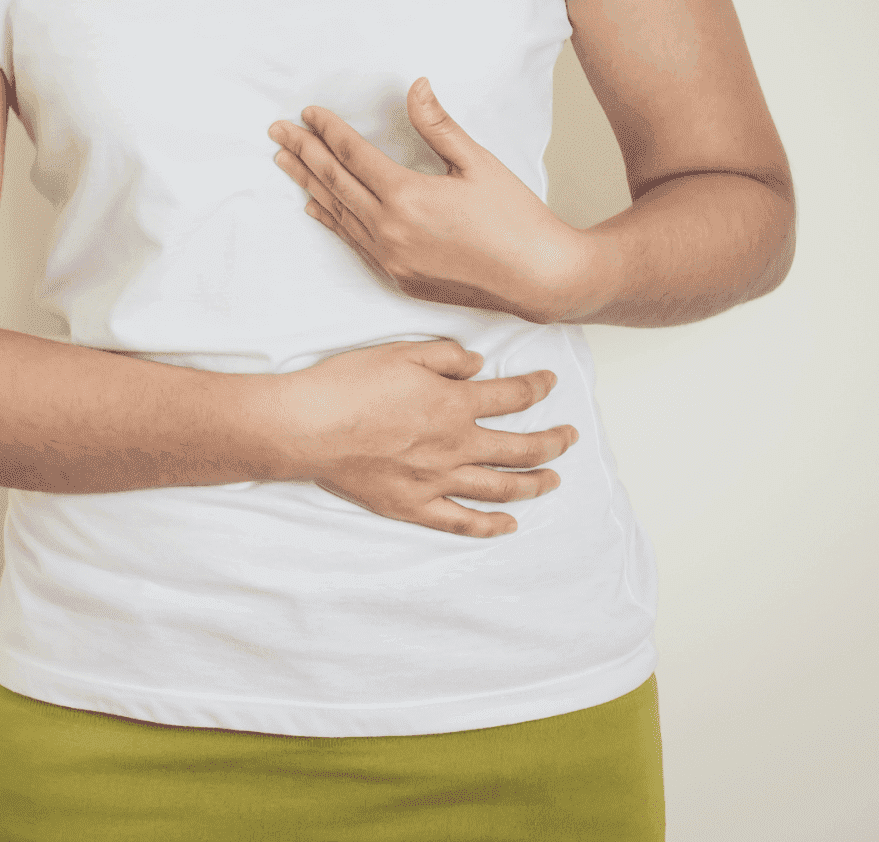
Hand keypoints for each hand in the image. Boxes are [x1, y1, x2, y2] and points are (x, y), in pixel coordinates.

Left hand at [267, 78, 606, 323]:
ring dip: (309, 184)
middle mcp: (389, 230)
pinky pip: (353, 242)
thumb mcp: (477, 162)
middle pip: (334, 182)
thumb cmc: (515, 219)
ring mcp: (391, 258)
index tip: (308, 113)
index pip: (352, 155)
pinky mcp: (398, 278)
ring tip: (285, 161)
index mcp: (407, 196)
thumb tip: (415, 87)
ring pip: (337, 213)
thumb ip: (438, 126)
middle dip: (303, 153)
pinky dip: (332, 220)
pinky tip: (316, 206)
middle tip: (277, 131)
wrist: (539, 278)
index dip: (327, 131)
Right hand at [275, 338, 576, 536]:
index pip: (512, 397)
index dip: (537, 388)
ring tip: (553, 480)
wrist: (308, 427)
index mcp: (455, 405)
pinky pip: (461, 522)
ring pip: (500, 487)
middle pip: (520, 448)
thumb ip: (447, 357)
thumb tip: (478, 366)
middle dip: (552, 442)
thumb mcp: (401, 351)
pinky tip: (509, 525)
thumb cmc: (348, 385)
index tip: (550, 384)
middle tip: (570, 437)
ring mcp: (437, 481)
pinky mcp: (413, 506)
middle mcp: (455, 446)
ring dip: (533, 484)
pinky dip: (490, 526)